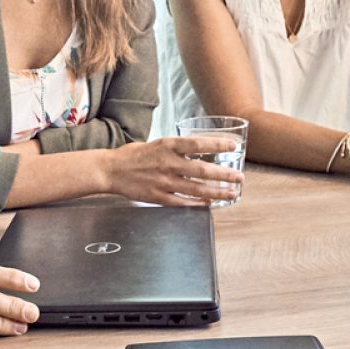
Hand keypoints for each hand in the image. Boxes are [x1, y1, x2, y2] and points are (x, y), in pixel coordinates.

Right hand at [106, 136, 241, 205]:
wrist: (110, 170)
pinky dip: (197, 204)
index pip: (198, 143)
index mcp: (168, 146)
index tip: (234, 145)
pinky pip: (182, 202)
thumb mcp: (156, 143)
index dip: (217, 144)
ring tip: (231, 194)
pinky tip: (209, 205)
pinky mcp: (158, 196)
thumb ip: (176, 149)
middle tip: (239, 177)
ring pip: (196, 189)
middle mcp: (168, 163)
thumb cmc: (133, 155)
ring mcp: (164, 182)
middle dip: (224, 174)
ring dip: (217, 192)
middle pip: (202, 170)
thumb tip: (196, 151)